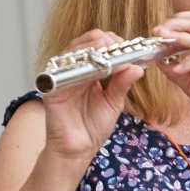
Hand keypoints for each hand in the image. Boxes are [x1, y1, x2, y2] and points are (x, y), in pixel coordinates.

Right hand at [42, 30, 143, 162]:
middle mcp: (75, 72)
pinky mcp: (51, 88)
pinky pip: (60, 70)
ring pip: (71, 53)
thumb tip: (138, 67)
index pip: (98, 49)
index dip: (111, 43)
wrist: (78, 149)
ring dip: (87, 46)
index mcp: (91, 74)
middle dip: (100, 40)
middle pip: (84, 46)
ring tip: (103, 44)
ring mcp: (62, 78)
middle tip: (115, 42)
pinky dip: (74, 63)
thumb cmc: (94, 127)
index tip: (126, 44)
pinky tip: (87, 61)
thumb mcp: (113, 102)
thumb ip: (122, 84)